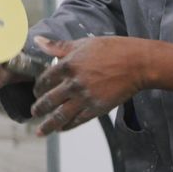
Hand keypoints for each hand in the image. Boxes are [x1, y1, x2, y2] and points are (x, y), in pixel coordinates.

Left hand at [30, 36, 145, 135]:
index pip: (45, 79)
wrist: (137, 63)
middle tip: (34, 112)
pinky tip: (62, 128)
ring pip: (60, 115)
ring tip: (41, 130)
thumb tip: (38, 41)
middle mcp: (74, 83)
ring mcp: (85, 97)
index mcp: (68, 65)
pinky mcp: (96, 108)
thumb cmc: (113, 50)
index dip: (38, 86)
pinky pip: (77, 121)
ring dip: (48, 124)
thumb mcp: (84, 43)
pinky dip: (67, 126)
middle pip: (49, 100)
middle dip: (39, 108)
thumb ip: (59, 46)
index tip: (37, 89)